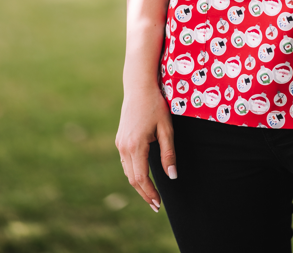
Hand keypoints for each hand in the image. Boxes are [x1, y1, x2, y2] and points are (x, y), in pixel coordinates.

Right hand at [116, 86, 176, 212]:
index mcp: (136, 146)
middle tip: (156, 206)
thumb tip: (172, 176)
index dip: (150, 193)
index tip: (158, 204)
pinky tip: (143, 177)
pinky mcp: (120, 140)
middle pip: (133, 179)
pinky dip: (134, 173)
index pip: (141, 178)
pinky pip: (125, 163)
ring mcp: (120, 144)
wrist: (139, 87)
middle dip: (144, 193)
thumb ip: (169, 153)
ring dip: (139, 185)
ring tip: (151, 195)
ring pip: (127, 172)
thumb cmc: (156, 105)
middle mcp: (124, 147)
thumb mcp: (166, 128)